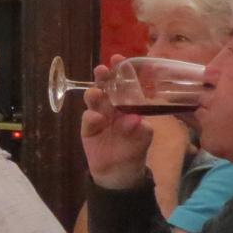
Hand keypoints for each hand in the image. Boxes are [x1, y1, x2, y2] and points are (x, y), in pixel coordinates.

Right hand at [79, 57, 152, 190]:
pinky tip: (97, 119)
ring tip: (97, 94)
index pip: (123, 83)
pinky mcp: (88, 130)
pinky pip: (88, 120)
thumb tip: (134, 119)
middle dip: (103, 78)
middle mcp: (111, 106)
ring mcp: (98, 116)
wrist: (120, 173)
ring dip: (94, 95)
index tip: (119, 59)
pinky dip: (92, 118)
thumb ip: (141, 128)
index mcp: (127, 103)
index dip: (121, 71)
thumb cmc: (134, 148)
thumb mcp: (143, 138)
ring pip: (94, 100)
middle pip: (105, 87)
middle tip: (102, 70)